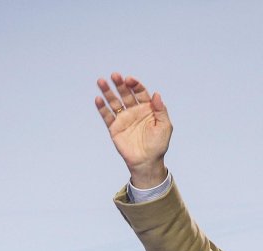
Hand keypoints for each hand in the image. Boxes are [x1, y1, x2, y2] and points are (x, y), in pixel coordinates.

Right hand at [94, 73, 171, 188]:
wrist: (147, 162)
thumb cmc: (158, 144)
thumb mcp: (164, 126)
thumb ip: (161, 110)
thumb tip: (157, 94)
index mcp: (147, 109)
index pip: (140, 92)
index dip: (135, 85)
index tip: (129, 80)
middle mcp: (134, 111)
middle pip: (125, 93)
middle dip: (120, 84)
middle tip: (115, 76)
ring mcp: (123, 118)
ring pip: (114, 101)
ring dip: (107, 91)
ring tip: (101, 81)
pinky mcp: (114, 127)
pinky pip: (106, 115)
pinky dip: (102, 107)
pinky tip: (98, 99)